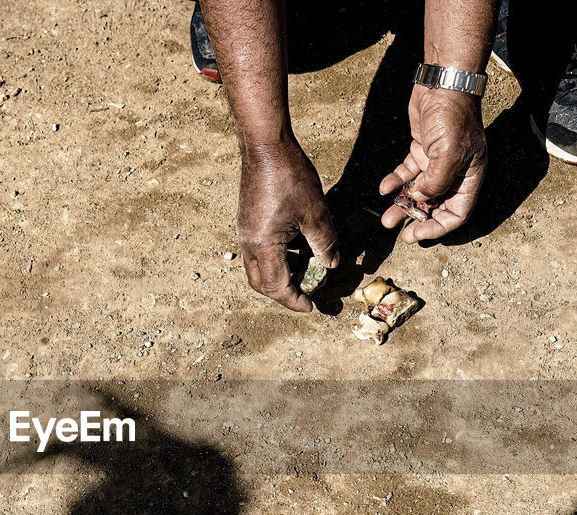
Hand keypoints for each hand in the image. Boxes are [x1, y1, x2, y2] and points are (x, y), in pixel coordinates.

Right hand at [236, 138, 339, 311]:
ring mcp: (245, 232)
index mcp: (263, 246)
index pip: (277, 287)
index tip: (312, 307)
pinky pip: (259, 250)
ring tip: (306, 271)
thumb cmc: (289, 176)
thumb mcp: (315, 213)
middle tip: (305, 295)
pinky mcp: (247, 221)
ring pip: (259, 267)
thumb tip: (331, 264)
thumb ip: (324, 243)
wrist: (265, 145)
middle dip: (283, 293)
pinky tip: (296, 246)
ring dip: (280, 274)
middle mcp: (248, 243)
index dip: (295, 301)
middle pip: (261, 283)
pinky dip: (276, 257)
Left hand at [380, 85, 486, 242]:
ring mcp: (437, 163)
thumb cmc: (452, 116)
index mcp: (469, 178)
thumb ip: (436, 182)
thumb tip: (420, 199)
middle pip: (436, 206)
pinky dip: (395, 182)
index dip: (438, 227)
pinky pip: (407, 174)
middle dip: (416, 219)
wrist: (442, 83)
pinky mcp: (421, 151)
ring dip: (402, 205)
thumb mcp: (448, 154)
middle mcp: (455, 173)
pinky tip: (384, 188)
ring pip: (418, 193)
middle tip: (397, 231)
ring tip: (385, 218)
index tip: (416, 234)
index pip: (457, 213)